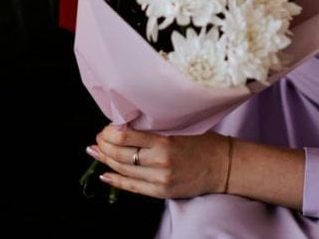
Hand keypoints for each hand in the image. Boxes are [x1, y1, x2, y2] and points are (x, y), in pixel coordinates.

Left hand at [89, 125, 230, 199]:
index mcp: (165, 141)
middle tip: (98, 138)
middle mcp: (160, 162)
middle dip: (104, 145)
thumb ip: (155, 128)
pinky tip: (104, 173)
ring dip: (105, 160)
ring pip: (123, 170)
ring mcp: (160, 179)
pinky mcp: (162, 192)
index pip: (126, 137)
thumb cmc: (203, 142)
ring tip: (95, 151)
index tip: (106, 127)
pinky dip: (115, 180)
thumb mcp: (181, 128)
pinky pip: (132, 187)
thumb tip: (127, 125)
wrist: (223, 167)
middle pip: (120, 154)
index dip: (109, 132)